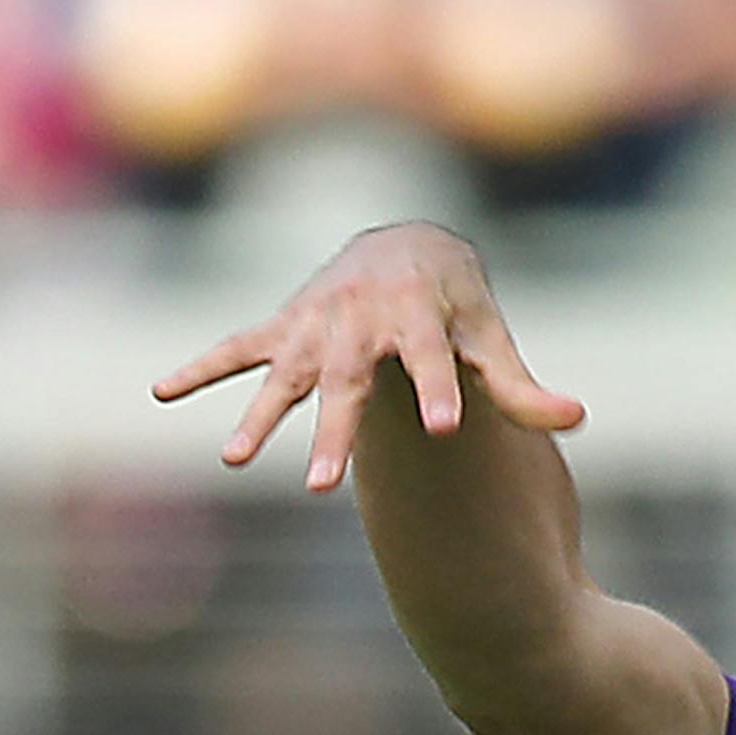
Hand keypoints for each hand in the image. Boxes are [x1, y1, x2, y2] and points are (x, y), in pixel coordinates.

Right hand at [152, 220, 584, 491]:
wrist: (408, 246)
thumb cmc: (458, 306)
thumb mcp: (491, 338)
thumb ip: (521, 387)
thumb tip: (576, 419)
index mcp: (421, 319)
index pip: (433, 359)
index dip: (439, 390)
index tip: (446, 427)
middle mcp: (363, 320)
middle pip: (347, 382)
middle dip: (332, 432)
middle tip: (320, 488)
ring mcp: (318, 323)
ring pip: (284, 372)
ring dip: (258, 415)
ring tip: (232, 460)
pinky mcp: (287, 325)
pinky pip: (237, 346)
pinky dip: (200, 366)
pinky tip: (160, 391)